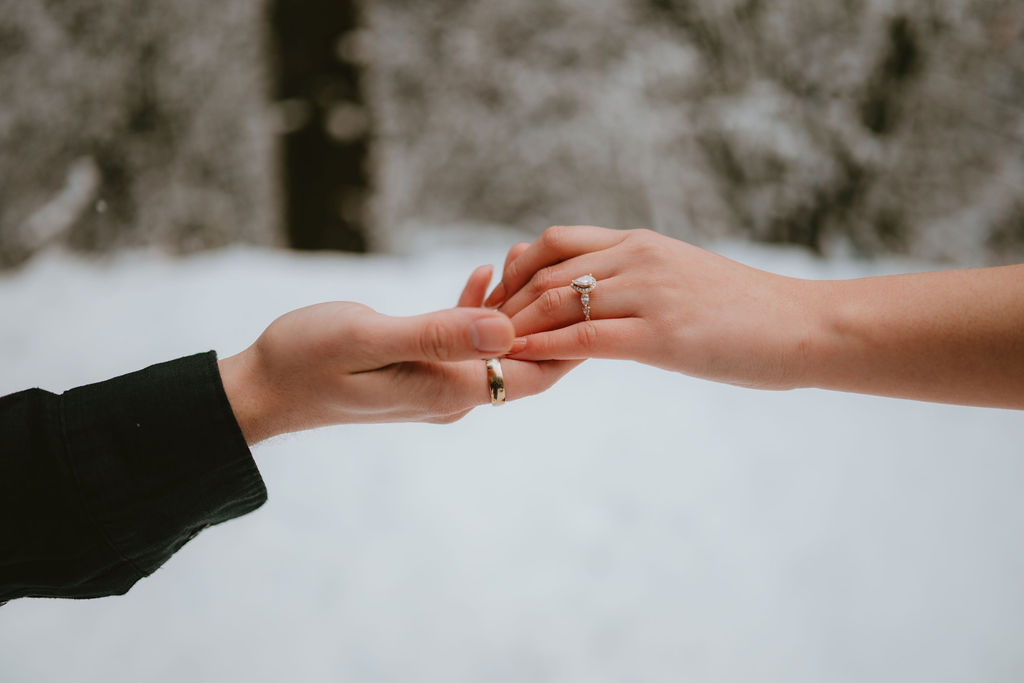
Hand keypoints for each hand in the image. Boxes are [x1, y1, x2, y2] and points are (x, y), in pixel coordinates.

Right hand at [219, 263, 578, 442]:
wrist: (262, 389)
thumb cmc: (305, 360)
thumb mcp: (367, 339)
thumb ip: (438, 335)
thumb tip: (506, 330)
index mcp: (448, 390)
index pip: (532, 374)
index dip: (569, 341)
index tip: (592, 300)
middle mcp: (450, 394)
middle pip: (521, 362)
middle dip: (546, 319)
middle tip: (565, 268)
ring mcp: (434, 383)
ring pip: (495, 349)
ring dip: (513, 309)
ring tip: (523, 260)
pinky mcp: (416, 369)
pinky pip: (463, 341)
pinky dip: (478, 310)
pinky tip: (482, 275)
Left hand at [486, 225, 813, 390]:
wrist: (804, 326)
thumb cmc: (745, 310)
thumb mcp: (680, 278)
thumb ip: (635, 279)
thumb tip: (596, 297)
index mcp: (639, 243)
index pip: (555, 241)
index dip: (513, 268)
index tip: (492, 298)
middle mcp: (638, 258)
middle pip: (545, 272)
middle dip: (502, 302)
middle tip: (476, 332)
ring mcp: (650, 294)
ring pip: (559, 303)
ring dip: (515, 328)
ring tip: (487, 351)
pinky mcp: (663, 336)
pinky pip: (587, 339)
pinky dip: (545, 349)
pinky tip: (521, 362)